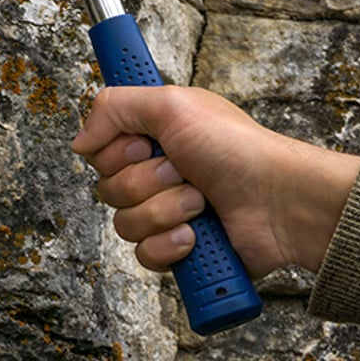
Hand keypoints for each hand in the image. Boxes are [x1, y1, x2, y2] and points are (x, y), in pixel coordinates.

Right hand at [72, 86, 359, 277]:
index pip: (99, 149)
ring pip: (124, 223)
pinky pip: (143, 255)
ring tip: (200, 203)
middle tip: (183, 170)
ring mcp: (164, 213)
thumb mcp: (173, 104)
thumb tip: (79, 142)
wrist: (280, 201)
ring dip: (164, 211)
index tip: (143, 143)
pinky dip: (171, 244)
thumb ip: (114, 107)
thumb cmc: (238, 148)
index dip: (115, 149)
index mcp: (151, 137)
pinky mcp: (176, 249)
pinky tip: (196, 235)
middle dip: (146, 181)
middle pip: (107, 187)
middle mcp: (153, 174)